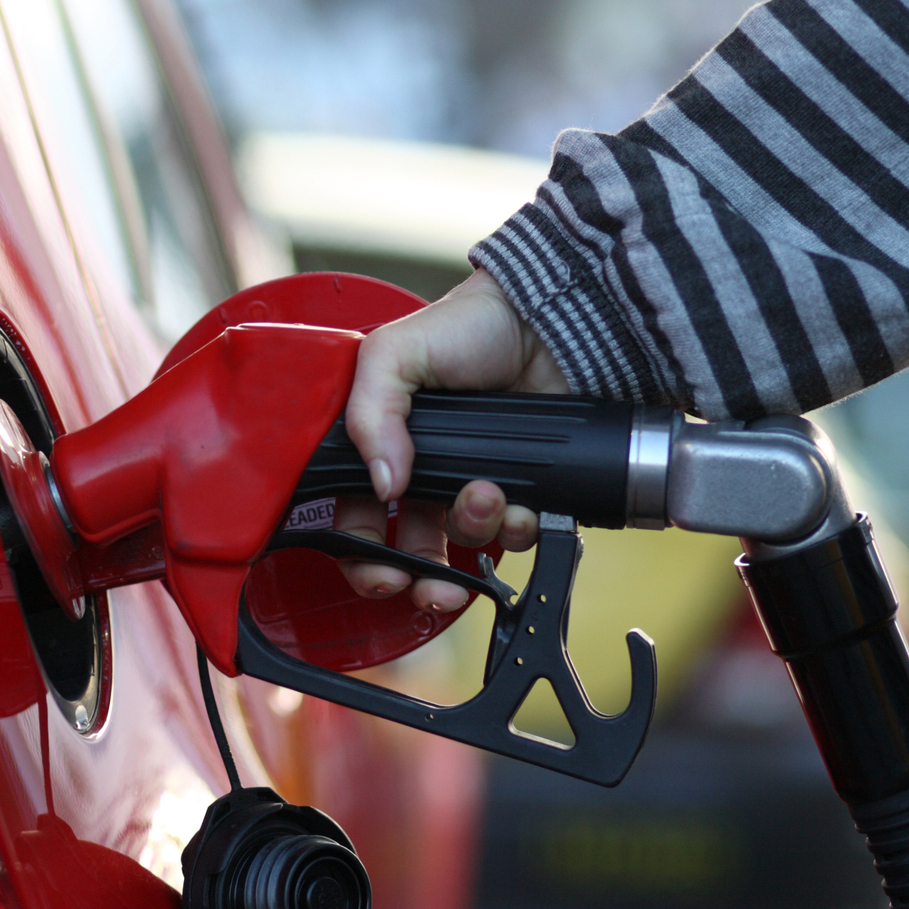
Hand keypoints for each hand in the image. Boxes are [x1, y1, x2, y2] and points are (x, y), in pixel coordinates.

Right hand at [336, 269, 567, 610]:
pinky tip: (521, 501)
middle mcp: (425, 470)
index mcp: (382, 443)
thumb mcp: (393, 352)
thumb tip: (382, 484)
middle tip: (427, 586)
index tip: (380, 572)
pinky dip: (519, 527)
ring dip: (473, 530)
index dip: (363, 553)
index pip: (356, 514)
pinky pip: (517, 533)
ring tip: (487, 497)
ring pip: (465, 541)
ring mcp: (474, 481)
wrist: (552, 322)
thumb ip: (370, 413)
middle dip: (418, 576)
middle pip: (408, 548)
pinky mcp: (524, 488)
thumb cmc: (470, 323)